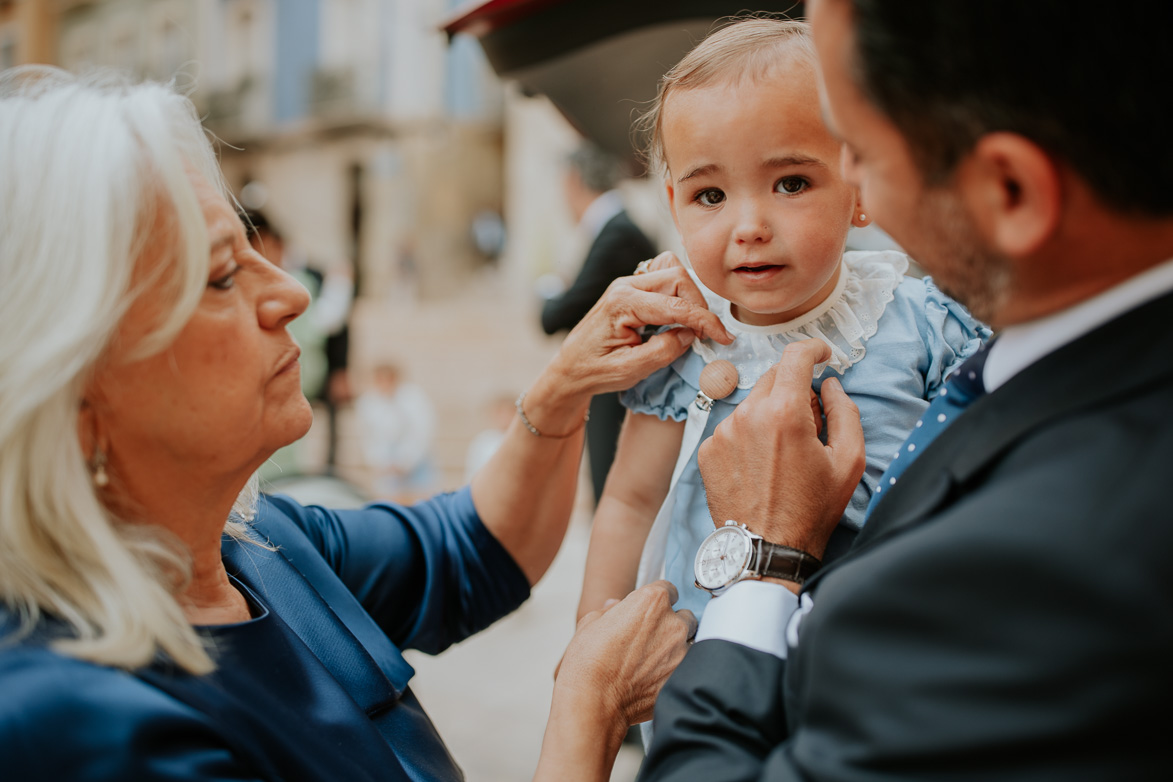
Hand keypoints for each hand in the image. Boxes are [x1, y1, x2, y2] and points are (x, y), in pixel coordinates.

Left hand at [549, 252, 732, 399]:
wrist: (569, 369)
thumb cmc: (594, 371)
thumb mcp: (630, 370)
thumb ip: (663, 351)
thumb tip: (689, 335)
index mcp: (622, 303)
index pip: (675, 305)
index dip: (705, 321)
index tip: (723, 338)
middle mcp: (625, 286)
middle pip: (678, 278)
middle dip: (698, 306)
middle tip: (704, 335)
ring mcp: (627, 284)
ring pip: (673, 272)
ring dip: (689, 297)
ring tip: (692, 325)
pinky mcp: (631, 288)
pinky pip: (663, 277)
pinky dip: (678, 293)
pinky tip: (678, 316)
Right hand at [555, 581, 696, 726]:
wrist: (594, 701)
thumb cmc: (588, 661)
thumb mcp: (591, 623)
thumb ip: (610, 610)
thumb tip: (615, 607)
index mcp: (652, 601)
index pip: (669, 589)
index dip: (658, 600)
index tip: (650, 612)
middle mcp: (673, 623)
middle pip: (684, 616)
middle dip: (672, 624)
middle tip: (651, 639)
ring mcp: (682, 652)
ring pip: (689, 644)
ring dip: (677, 648)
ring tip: (655, 661)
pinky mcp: (684, 677)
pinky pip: (686, 669)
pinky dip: (676, 671)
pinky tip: (657, 679)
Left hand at [698, 339, 864, 562]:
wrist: (767, 549)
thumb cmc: (812, 509)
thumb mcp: (849, 460)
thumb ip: (845, 411)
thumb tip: (830, 385)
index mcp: (785, 412)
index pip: (796, 356)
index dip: (813, 349)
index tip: (822, 355)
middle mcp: (748, 415)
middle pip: (774, 378)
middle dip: (794, 388)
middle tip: (809, 421)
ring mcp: (723, 432)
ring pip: (752, 404)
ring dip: (770, 414)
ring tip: (784, 454)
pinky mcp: (708, 450)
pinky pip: (733, 428)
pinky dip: (749, 435)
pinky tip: (761, 465)